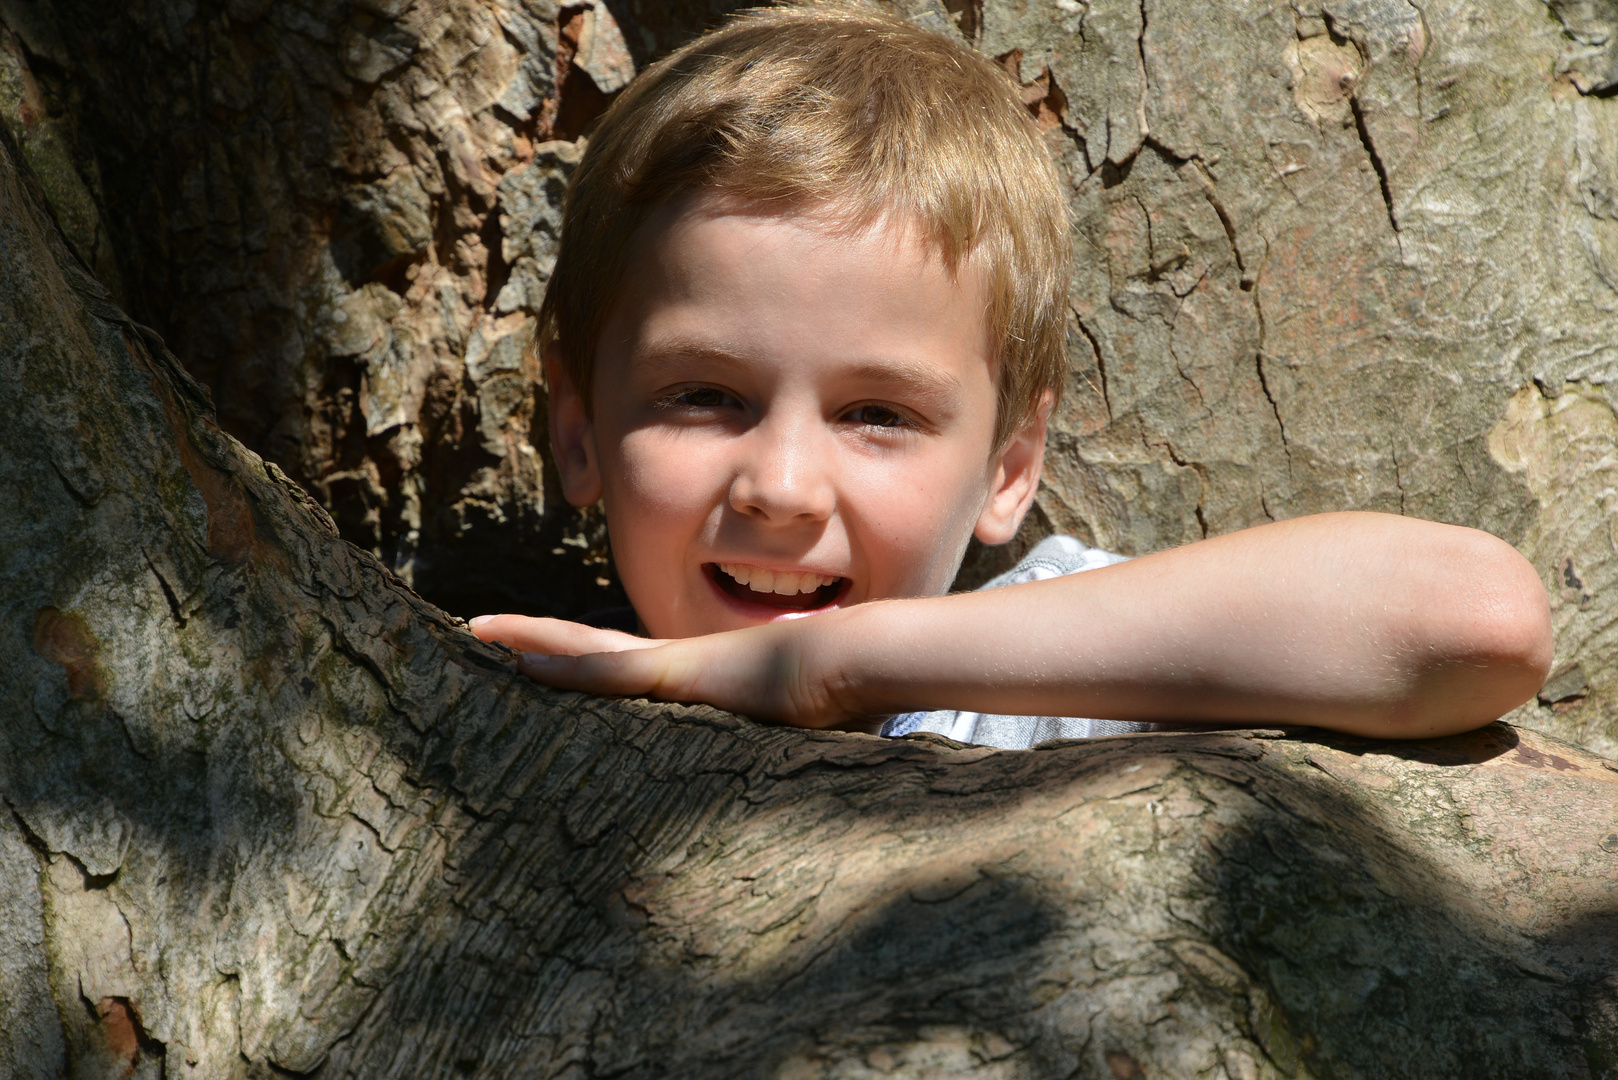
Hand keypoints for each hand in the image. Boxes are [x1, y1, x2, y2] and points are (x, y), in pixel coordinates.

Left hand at [467, 613, 871, 729]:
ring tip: (477, 631)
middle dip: (533, 641)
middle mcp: (668, 667)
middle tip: (475, 630)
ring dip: (530, 642)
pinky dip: (562, 665)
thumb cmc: (829, 700)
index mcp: (687, 683)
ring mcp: (668, 666)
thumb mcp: (780, 733)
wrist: (850, 663)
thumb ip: (768, 743)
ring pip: (581, 649)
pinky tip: (520, 662)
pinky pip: (603, 670)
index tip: (532, 663)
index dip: (575, 661)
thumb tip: (782, 776)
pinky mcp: (673, 671)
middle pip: (583, 647)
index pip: (616, 667)